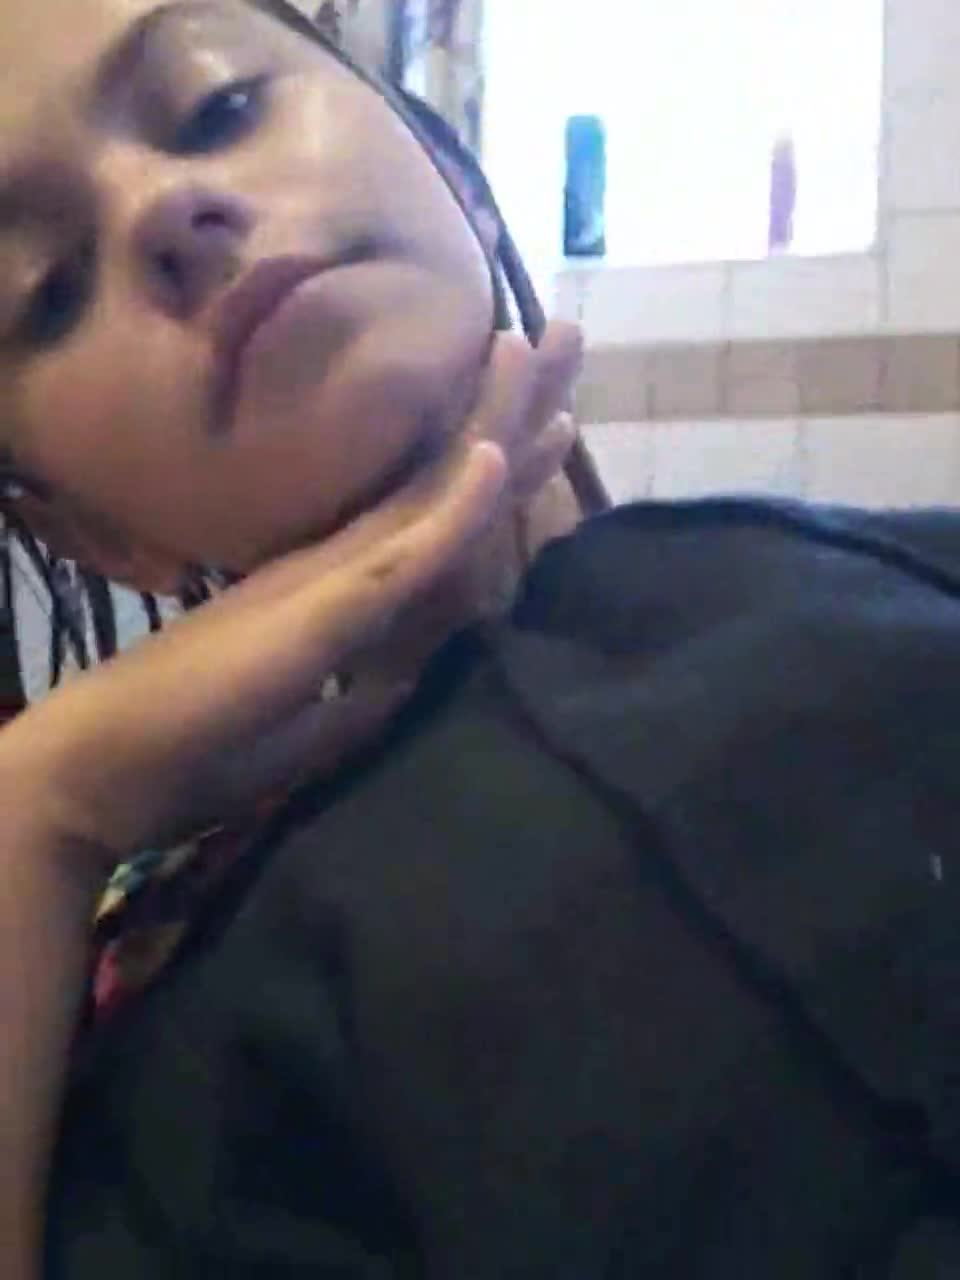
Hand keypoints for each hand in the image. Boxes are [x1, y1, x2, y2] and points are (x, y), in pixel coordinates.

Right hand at [0, 324, 582, 870]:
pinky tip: (495, 453)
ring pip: (438, 489)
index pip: (440, 512)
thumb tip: (413, 671)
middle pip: (449, 474)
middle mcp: (348, 559)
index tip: (552, 421)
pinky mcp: (324, 610)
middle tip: (567, 340)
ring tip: (550, 347)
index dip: (497, 462)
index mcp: (347, 582)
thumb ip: (368, 687)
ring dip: (497, 420)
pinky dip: (454, 506)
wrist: (112, 767)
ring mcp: (337, 576)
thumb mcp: (318, 724)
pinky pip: (403, 553)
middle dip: (511, 408)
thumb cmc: (201, 747)